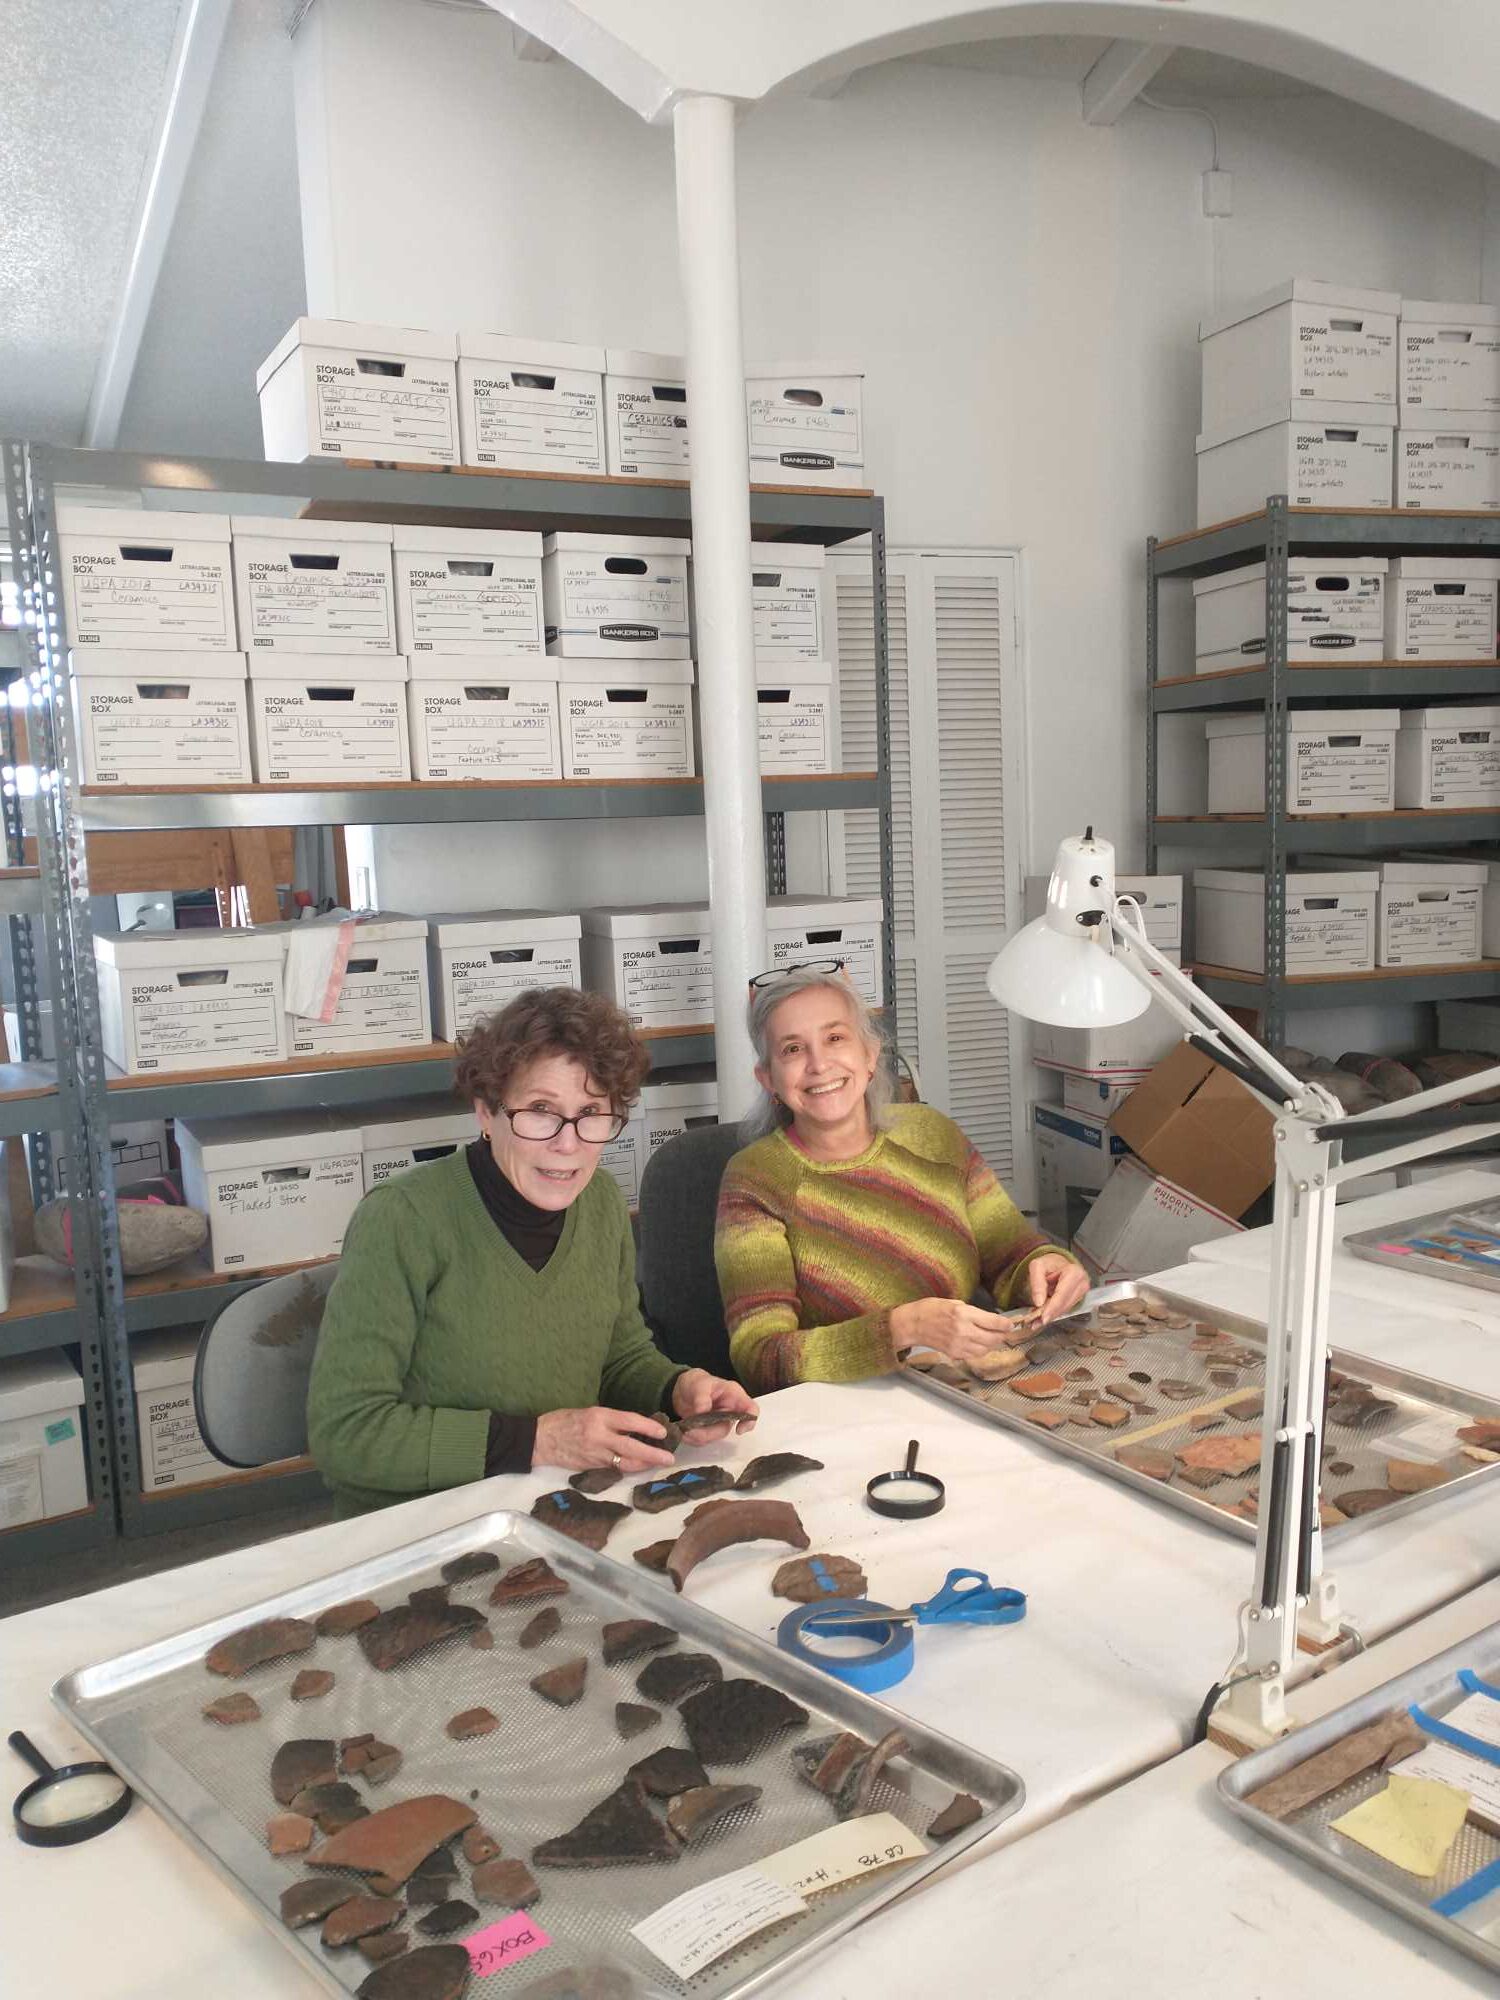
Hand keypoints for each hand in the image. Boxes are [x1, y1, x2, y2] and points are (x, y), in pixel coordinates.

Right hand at [531, 1406, 675, 1474]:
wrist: (540, 1440)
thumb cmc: (564, 1420)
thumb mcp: (589, 1411)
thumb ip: (610, 1420)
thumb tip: (634, 1426)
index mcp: (599, 1417)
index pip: (630, 1421)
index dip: (649, 1427)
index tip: (663, 1432)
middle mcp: (599, 1436)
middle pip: (632, 1448)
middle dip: (653, 1454)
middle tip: (668, 1458)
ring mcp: (595, 1455)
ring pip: (625, 1463)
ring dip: (643, 1465)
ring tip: (656, 1464)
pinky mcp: (591, 1468)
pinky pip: (614, 1469)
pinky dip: (627, 1469)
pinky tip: (637, 1468)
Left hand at [671, 1368, 758, 1442]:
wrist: (683, 1389)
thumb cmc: (696, 1382)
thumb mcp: (699, 1384)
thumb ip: (702, 1397)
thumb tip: (702, 1411)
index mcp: (733, 1395)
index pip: (750, 1409)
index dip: (749, 1421)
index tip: (738, 1431)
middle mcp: (729, 1410)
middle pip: (726, 1428)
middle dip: (708, 1432)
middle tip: (690, 1431)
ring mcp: (719, 1421)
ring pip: (714, 1437)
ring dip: (698, 1437)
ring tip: (684, 1431)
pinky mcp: (708, 1429)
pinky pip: (704, 1440)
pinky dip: (692, 1439)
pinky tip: (684, 1433)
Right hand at [889, 1297, 1030, 1367]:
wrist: (913, 1324)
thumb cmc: (931, 1309)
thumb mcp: (954, 1302)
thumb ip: (973, 1312)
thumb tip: (990, 1320)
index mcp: (963, 1314)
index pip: (993, 1322)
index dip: (1006, 1325)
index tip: (1011, 1325)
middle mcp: (963, 1330)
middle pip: (993, 1338)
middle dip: (1002, 1335)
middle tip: (1004, 1332)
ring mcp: (959, 1345)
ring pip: (986, 1349)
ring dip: (992, 1344)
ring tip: (991, 1337)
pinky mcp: (955, 1354)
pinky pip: (975, 1355)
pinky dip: (980, 1350)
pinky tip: (978, 1343)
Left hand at [1026, 1253, 1090, 1325]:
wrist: (1057, 1263)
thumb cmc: (1049, 1264)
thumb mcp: (1037, 1266)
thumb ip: (1037, 1282)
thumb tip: (1039, 1302)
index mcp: (1074, 1273)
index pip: (1062, 1294)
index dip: (1052, 1308)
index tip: (1042, 1318)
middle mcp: (1082, 1284)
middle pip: (1064, 1304)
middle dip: (1049, 1314)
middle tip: (1034, 1322)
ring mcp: (1082, 1293)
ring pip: (1064, 1309)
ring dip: (1050, 1316)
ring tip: (1035, 1321)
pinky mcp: (1078, 1299)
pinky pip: (1065, 1309)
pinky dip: (1053, 1314)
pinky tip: (1042, 1317)